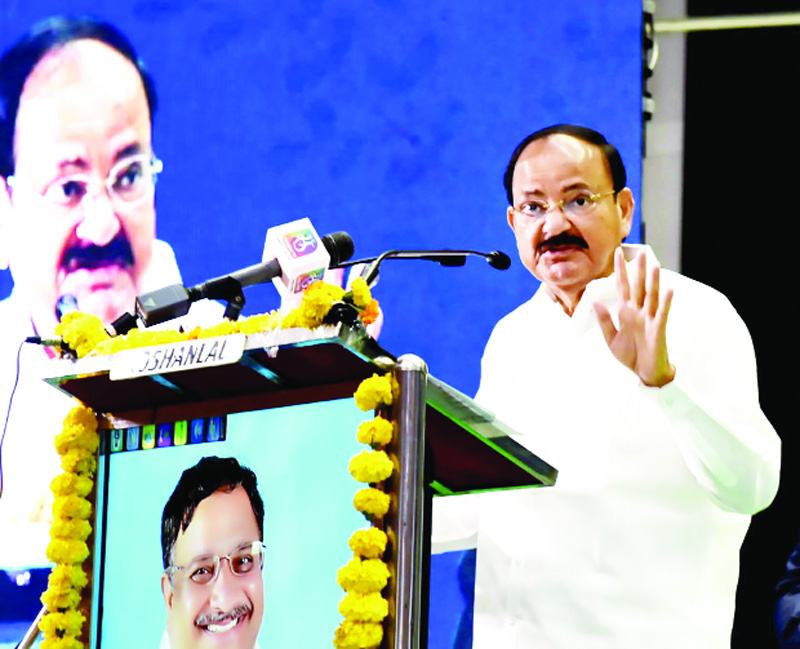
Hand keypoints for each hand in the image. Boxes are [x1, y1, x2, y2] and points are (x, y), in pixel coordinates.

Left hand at [594, 248, 674, 386]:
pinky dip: (665, 302)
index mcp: (625, 312)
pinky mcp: (658, 329)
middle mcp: (638, 311)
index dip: (620, 270)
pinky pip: (662, 313)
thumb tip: (596, 302)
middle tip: (641, 251)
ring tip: (655, 265)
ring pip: (651, 296)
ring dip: (653, 281)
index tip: (617, 253)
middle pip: (638, 286)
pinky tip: (669, 289)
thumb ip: (604, 320)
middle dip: (639, 270)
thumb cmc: (630, 355)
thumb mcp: (611, 339)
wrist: (644, 372)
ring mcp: (649, 318)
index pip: (622, 286)